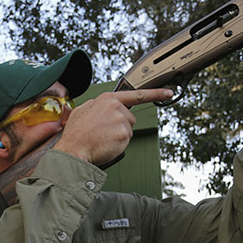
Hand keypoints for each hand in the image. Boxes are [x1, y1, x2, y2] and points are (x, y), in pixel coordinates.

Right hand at [54, 88, 172, 164]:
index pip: (137, 94)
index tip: (168, 93)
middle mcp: (117, 107)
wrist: (73, 150)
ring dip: (118, 136)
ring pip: (128, 130)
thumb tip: (101, 106)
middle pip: (129, 118)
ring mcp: (121, 121)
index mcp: (108, 99)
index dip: (156, 94)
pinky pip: (126, 141)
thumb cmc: (76, 134)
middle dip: (120, 126)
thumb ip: (96, 105)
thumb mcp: (82, 110)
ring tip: (102, 138)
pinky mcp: (124, 135)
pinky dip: (117, 145)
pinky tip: (105, 144)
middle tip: (103, 132)